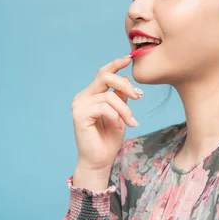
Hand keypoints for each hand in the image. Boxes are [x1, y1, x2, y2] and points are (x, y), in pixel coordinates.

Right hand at [71, 55, 141, 171]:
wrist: (100, 161)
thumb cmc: (109, 139)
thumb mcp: (120, 113)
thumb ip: (121, 97)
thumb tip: (127, 78)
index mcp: (91, 94)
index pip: (102, 73)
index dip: (115, 64)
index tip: (129, 58)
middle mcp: (83, 97)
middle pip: (105, 76)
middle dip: (125, 85)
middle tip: (139, 96)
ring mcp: (79, 104)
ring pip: (109, 96)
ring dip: (125, 110)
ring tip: (131, 122)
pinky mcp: (79, 114)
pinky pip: (104, 107)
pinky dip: (116, 116)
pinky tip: (118, 126)